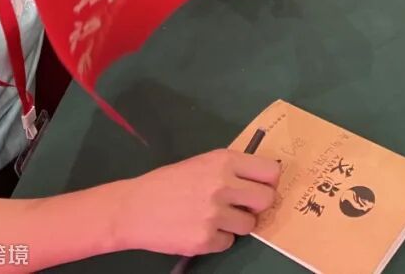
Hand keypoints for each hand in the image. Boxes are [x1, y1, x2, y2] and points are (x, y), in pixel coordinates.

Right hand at [118, 149, 279, 255]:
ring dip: (237, 223)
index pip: (271, 171)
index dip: (269, 181)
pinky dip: (218, 238)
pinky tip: (200, 228)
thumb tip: (263, 179)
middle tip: (242, 205)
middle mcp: (223, 185)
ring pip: (250, 224)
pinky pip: (229, 242)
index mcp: (224, 161)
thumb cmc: (170, 182)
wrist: (133, 208)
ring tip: (215, 217)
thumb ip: (232, 169)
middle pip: (267, 199)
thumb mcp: (203, 163)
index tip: (261, 186)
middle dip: (258, 204)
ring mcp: (214, 214)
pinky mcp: (205, 240)